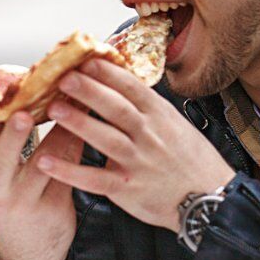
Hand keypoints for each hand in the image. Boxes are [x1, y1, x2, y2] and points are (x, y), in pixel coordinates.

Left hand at [38, 58, 235, 231]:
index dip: (108, 73)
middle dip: (90, 91)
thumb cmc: (189, 160)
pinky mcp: (127, 189)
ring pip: (106, 139)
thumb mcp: (173, 124)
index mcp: (160, 116)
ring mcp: (138, 162)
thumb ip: (144, 105)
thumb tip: (114, 78)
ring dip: (78, 123)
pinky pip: (94, 179)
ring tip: (53, 109)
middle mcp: (149, 136)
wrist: (212, 200)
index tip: (85, 59)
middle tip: (63, 77)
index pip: (132, 88)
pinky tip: (47, 162)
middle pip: (117, 109)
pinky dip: (70, 172)